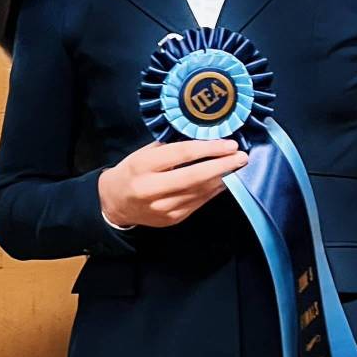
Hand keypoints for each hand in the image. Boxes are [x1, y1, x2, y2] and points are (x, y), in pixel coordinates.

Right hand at [98, 138, 247, 227]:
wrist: (115, 203)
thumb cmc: (131, 170)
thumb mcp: (144, 153)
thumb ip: (170, 147)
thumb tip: (202, 138)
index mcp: (143, 166)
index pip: (181, 154)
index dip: (208, 148)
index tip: (228, 143)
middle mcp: (152, 189)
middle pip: (194, 176)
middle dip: (222, 166)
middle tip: (241, 156)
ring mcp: (164, 207)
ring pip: (200, 191)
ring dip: (222, 178)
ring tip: (237, 166)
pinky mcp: (173, 219)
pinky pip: (199, 202)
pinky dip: (214, 190)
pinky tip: (224, 180)